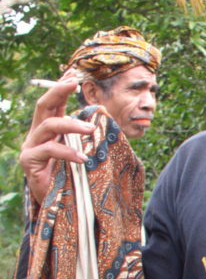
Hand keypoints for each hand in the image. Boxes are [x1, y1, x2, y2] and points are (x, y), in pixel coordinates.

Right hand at [19, 73, 94, 205]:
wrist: (56, 206)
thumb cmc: (71, 178)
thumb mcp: (81, 153)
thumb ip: (85, 139)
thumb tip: (103, 122)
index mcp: (49, 130)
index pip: (54, 103)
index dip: (62, 86)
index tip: (74, 73)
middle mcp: (37, 134)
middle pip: (44, 105)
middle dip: (58, 91)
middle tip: (75, 83)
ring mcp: (31, 147)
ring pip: (48, 125)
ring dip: (71, 125)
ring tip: (90, 131)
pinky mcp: (29, 161)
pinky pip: (48, 150)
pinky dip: (67, 152)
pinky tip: (82, 159)